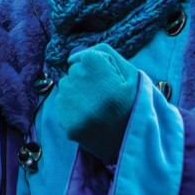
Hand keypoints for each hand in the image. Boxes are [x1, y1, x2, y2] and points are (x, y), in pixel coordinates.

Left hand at [53, 44, 138, 163]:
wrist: (133, 142)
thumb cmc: (133, 103)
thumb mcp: (130, 73)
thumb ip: (103, 53)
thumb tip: (73, 57)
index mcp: (101, 74)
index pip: (84, 57)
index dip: (97, 68)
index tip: (108, 81)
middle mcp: (83, 89)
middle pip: (73, 72)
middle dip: (86, 79)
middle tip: (103, 96)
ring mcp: (72, 107)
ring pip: (65, 87)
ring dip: (77, 92)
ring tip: (96, 106)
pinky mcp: (65, 123)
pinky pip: (60, 104)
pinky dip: (71, 106)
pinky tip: (88, 115)